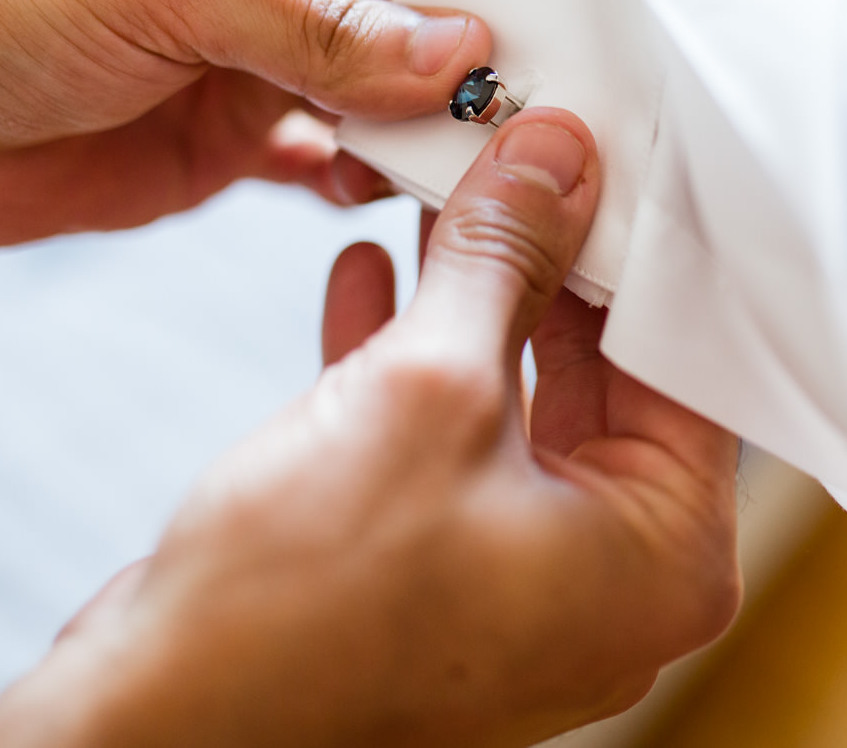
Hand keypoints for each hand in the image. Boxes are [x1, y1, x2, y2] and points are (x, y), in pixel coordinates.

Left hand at [0, 0, 490, 249]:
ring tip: (457, 176)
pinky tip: (377, 197)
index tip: (534, 60)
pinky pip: (335, 159)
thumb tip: (459, 50)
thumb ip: (318, 26)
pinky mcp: (237, 140)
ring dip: (419, 135)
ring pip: (384, 95)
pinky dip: (365, 180)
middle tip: (519, 133)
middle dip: (458, 73)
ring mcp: (260, 56)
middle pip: (410, 18)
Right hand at [0, 111, 741, 747]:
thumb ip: (506, 261)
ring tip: (438, 194)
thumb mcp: (428, 388)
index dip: (635, 244)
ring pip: (515, 400)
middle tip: (512, 157)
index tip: (597, 154)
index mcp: (664, 560)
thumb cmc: (304, 611)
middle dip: (541, 259)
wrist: (160, 723)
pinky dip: (411, 360)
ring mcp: (520, 582)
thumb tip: (555, 163)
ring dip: (467, 297)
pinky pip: (448, 444)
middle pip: (602, 375)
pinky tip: (367, 275)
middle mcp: (608, 582)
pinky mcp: (436, 574)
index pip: (686, 360)